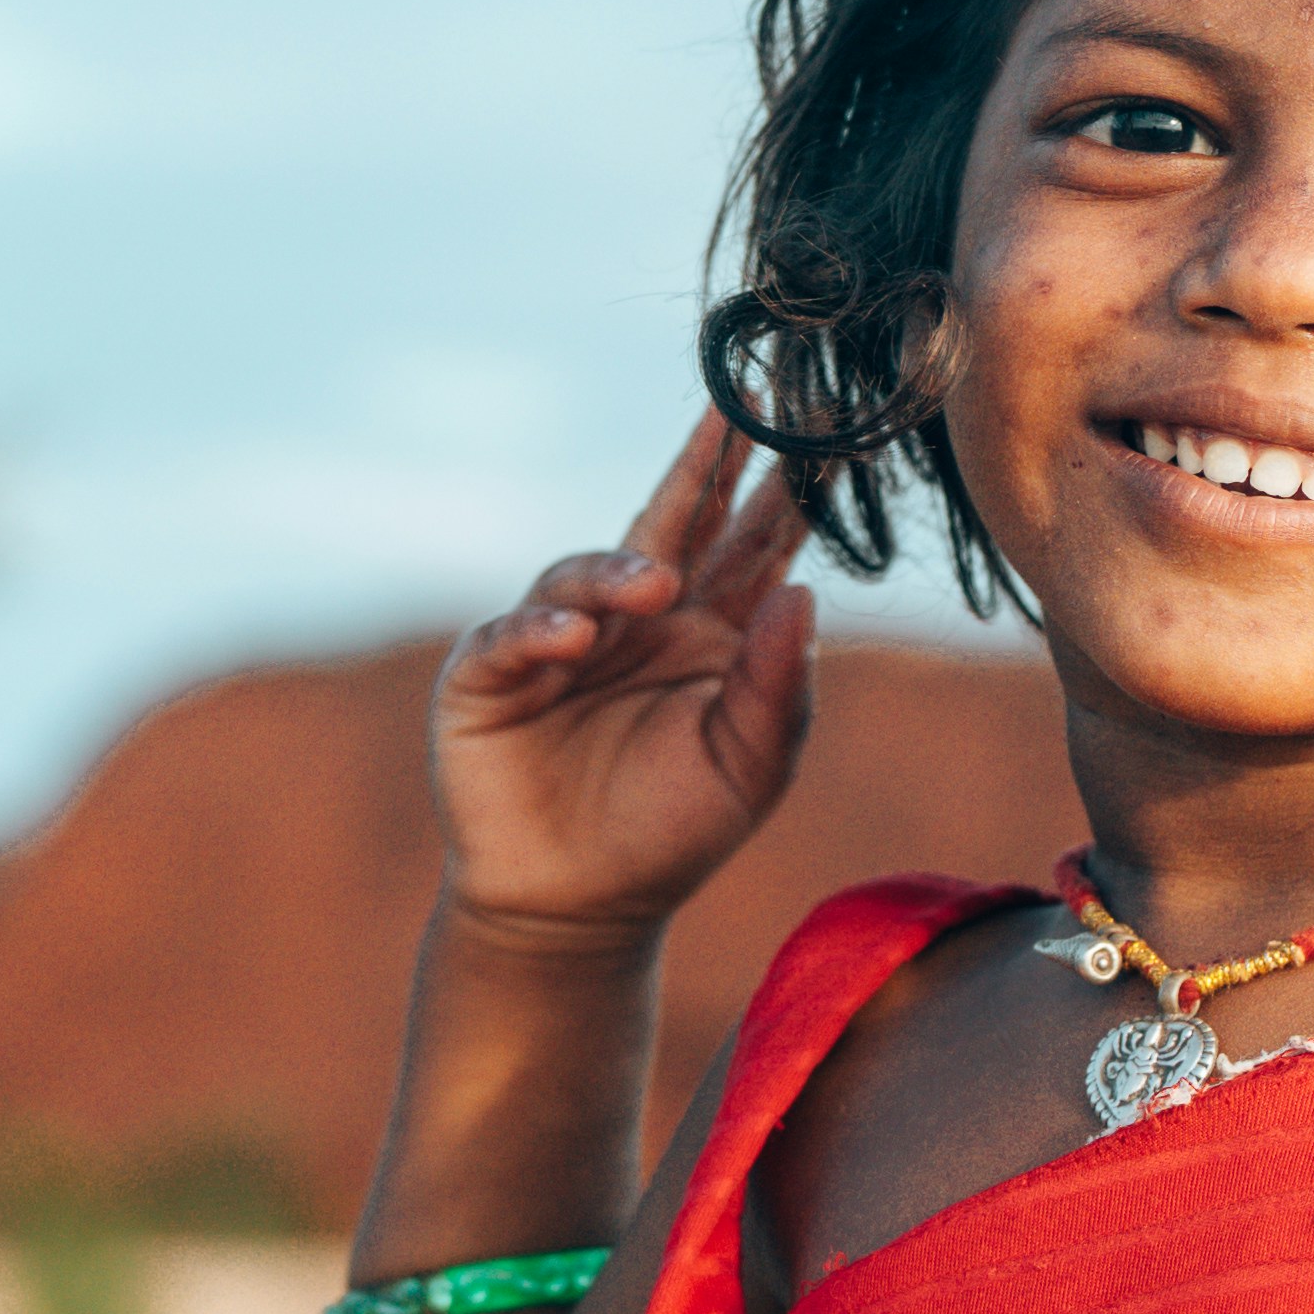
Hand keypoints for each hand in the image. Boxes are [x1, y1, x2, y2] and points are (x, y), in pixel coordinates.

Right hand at [432, 411, 817, 947]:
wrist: (578, 910)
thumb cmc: (670, 832)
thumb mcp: (750, 767)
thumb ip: (779, 685)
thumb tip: (808, 591)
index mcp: (710, 633)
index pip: (751, 545)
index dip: (782, 491)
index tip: (823, 430)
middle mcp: (636, 618)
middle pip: (674, 521)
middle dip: (705, 462)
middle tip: (739, 402)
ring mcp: (559, 638)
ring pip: (588, 570)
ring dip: (621, 569)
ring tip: (657, 587)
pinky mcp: (490, 676)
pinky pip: (512, 636)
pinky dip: (541, 630)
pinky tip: (573, 641)